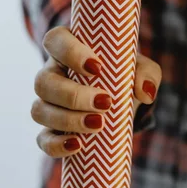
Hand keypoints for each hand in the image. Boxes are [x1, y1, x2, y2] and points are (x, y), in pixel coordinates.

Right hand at [31, 26, 161, 156]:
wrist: (123, 102)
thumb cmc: (126, 75)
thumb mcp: (141, 69)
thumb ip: (146, 73)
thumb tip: (144, 92)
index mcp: (68, 49)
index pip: (55, 40)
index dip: (70, 53)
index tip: (97, 68)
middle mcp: (52, 74)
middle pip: (43, 81)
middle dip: (73, 95)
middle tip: (105, 102)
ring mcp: (48, 103)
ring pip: (39, 110)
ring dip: (67, 120)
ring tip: (99, 125)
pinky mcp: (52, 130)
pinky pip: (42, 139)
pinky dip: (56, 145)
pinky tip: (77, 146)